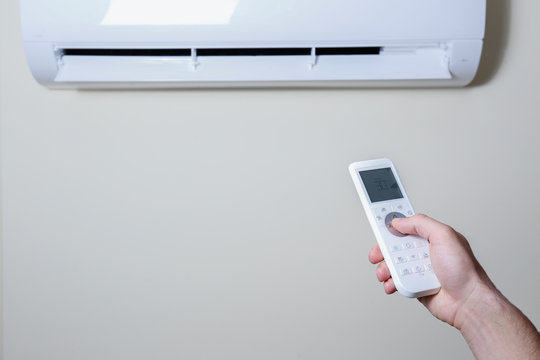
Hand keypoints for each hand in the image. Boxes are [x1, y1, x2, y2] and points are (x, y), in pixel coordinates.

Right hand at [368, 214, 493, 326]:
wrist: (468, 302)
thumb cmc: (465, 271)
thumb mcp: (444, 236)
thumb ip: (421, 223)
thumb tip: (400, 221)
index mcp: (431, 236)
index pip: (407, 225)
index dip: (393, 224)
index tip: (379, 224)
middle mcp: (425, 251)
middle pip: (395, 245)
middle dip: (383, 249)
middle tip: (377, 253)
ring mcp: (419, 268)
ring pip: (393, 264)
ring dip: (385, 268)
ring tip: (386, 272)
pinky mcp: (415, 284)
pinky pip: (396, 280)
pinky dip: (390, 282)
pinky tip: (393, 283)